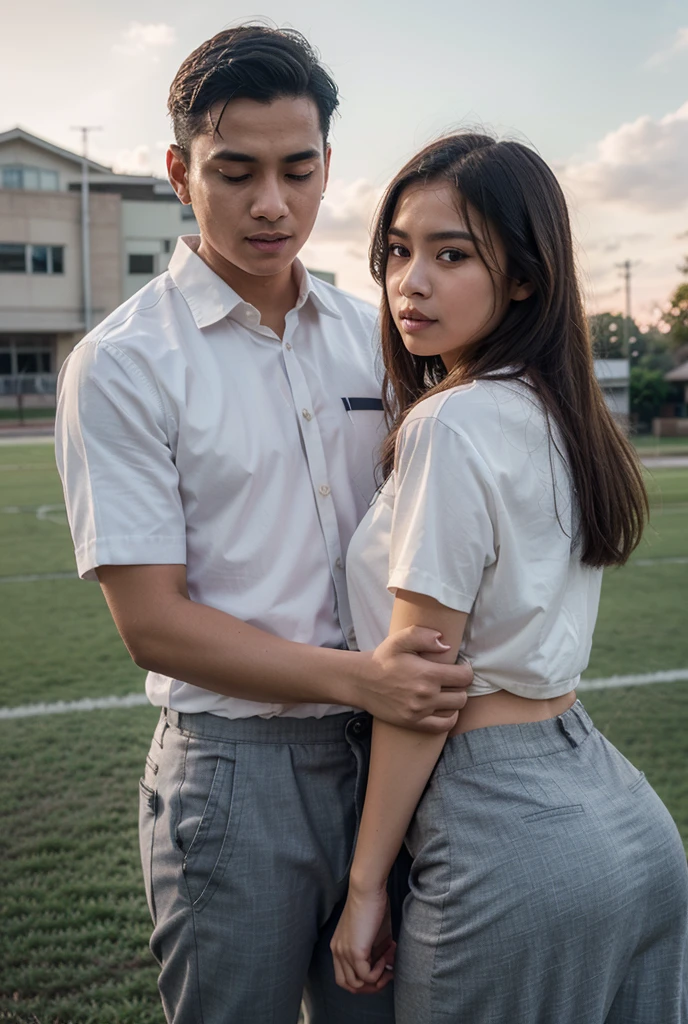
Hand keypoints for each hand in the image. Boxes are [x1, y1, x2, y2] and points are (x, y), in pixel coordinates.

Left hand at [331, 886, 394, 993]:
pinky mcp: (355, 952)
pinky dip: (378, 973)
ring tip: (388, 962)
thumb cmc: (372, 906)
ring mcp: (344, 953)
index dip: (366, 978)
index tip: (383, 966)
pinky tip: (386, 957)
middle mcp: (337, 952)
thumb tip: (389, 966)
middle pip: (348, 985)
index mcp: (339, 947)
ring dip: (376, 979)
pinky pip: (366, 976)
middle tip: (387, 972)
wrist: (368, 889)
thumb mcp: (374, 935)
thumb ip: (377, 952)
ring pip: (355, 985)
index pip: (346, 977)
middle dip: (370, 986)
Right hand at [355, 626, 471, 732]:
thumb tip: (445, 643)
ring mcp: (420, 711)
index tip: (460, 666)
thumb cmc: (382, 659)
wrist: (360, 681)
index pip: (464, 676)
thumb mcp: (399, 639)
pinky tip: (445, 709)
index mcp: (427, 673)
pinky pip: (443, 726)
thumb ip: (423, 636)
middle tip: (452, 679)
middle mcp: (426, 695)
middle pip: (462, 695)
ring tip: (447, 691)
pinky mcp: (414, 723)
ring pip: (455, 709)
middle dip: (461, 685)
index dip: (466, 670)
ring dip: (455, 700)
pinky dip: (449, 718)